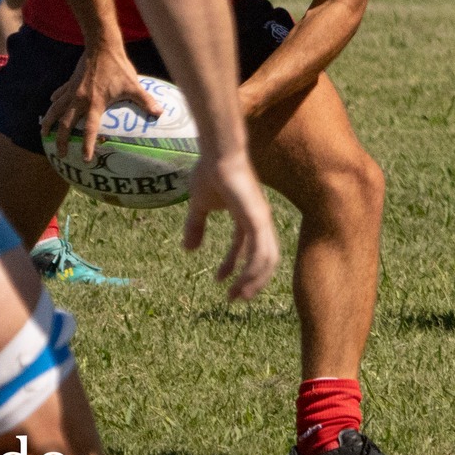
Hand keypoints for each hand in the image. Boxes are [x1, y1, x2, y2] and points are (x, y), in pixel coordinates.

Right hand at [41, 41, 160, 161]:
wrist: (102, 46)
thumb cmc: (119, 67)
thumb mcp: (133, 86)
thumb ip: (145, 101)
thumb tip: (159, 113)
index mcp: (95, 103)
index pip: (89, 129)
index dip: (87, 145)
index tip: (85, 159)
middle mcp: (79, 99)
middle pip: (65, 124)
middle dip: (61, 140)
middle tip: (61, 153)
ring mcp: (72, 90)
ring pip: (55, 109)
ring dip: (49, 121)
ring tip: (43, 132)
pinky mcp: (70, 81)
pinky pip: (59, 94)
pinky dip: (55, 101)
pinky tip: (51, 104)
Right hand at [184, 151, 278, 302]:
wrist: (217, 156)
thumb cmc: (210, 173)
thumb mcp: (198, 205)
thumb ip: (195, 226)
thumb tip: (188, 250)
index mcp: (247, 218)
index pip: (246, 248)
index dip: (234, 267)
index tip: (221, 282)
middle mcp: (259, 221)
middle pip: (263, 258)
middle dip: (252, 280)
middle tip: (237, 298)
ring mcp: (261, 220)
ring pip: (266, 260)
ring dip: (254, 281)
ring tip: (238, 296)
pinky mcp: (259, 219)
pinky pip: (261, 251)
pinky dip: (254, 270)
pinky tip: (241, 281)